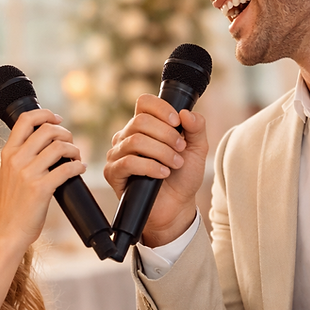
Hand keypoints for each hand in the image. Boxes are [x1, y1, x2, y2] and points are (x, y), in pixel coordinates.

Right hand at [0, 109, 85, 252]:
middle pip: (47, 130)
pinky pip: (66, 168)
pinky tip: (80, 169)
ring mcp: (27, 174)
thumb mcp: (10, 172)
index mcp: (8, 152)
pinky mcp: (40, 189)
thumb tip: (48, 140)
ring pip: (59, 147)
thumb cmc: (13, 203)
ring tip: (76, 157)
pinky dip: (78, 166)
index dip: (45, 114)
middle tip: (70, 143)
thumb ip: (23, 155)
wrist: (7, 230)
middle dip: (65, 133)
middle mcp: (16, 159)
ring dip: (74, 149)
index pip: (25, 119)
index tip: (57, 119)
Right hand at [104, 95, 207, 245]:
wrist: (176, 206)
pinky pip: (129, 162)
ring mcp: (117, 154)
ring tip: (175, 164)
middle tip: (181, 150)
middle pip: (140, 121)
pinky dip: (150, 167)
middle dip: (167, 135)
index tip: (177, 122)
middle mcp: (127, 136)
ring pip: (136, 141)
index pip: (144, 102)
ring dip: (162, 152)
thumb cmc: (183, 176)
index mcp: (144, 126)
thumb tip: (186, 113)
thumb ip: (197, 128)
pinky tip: (163, 174)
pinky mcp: (113, 173)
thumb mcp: (197, 150)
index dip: (161, 108)